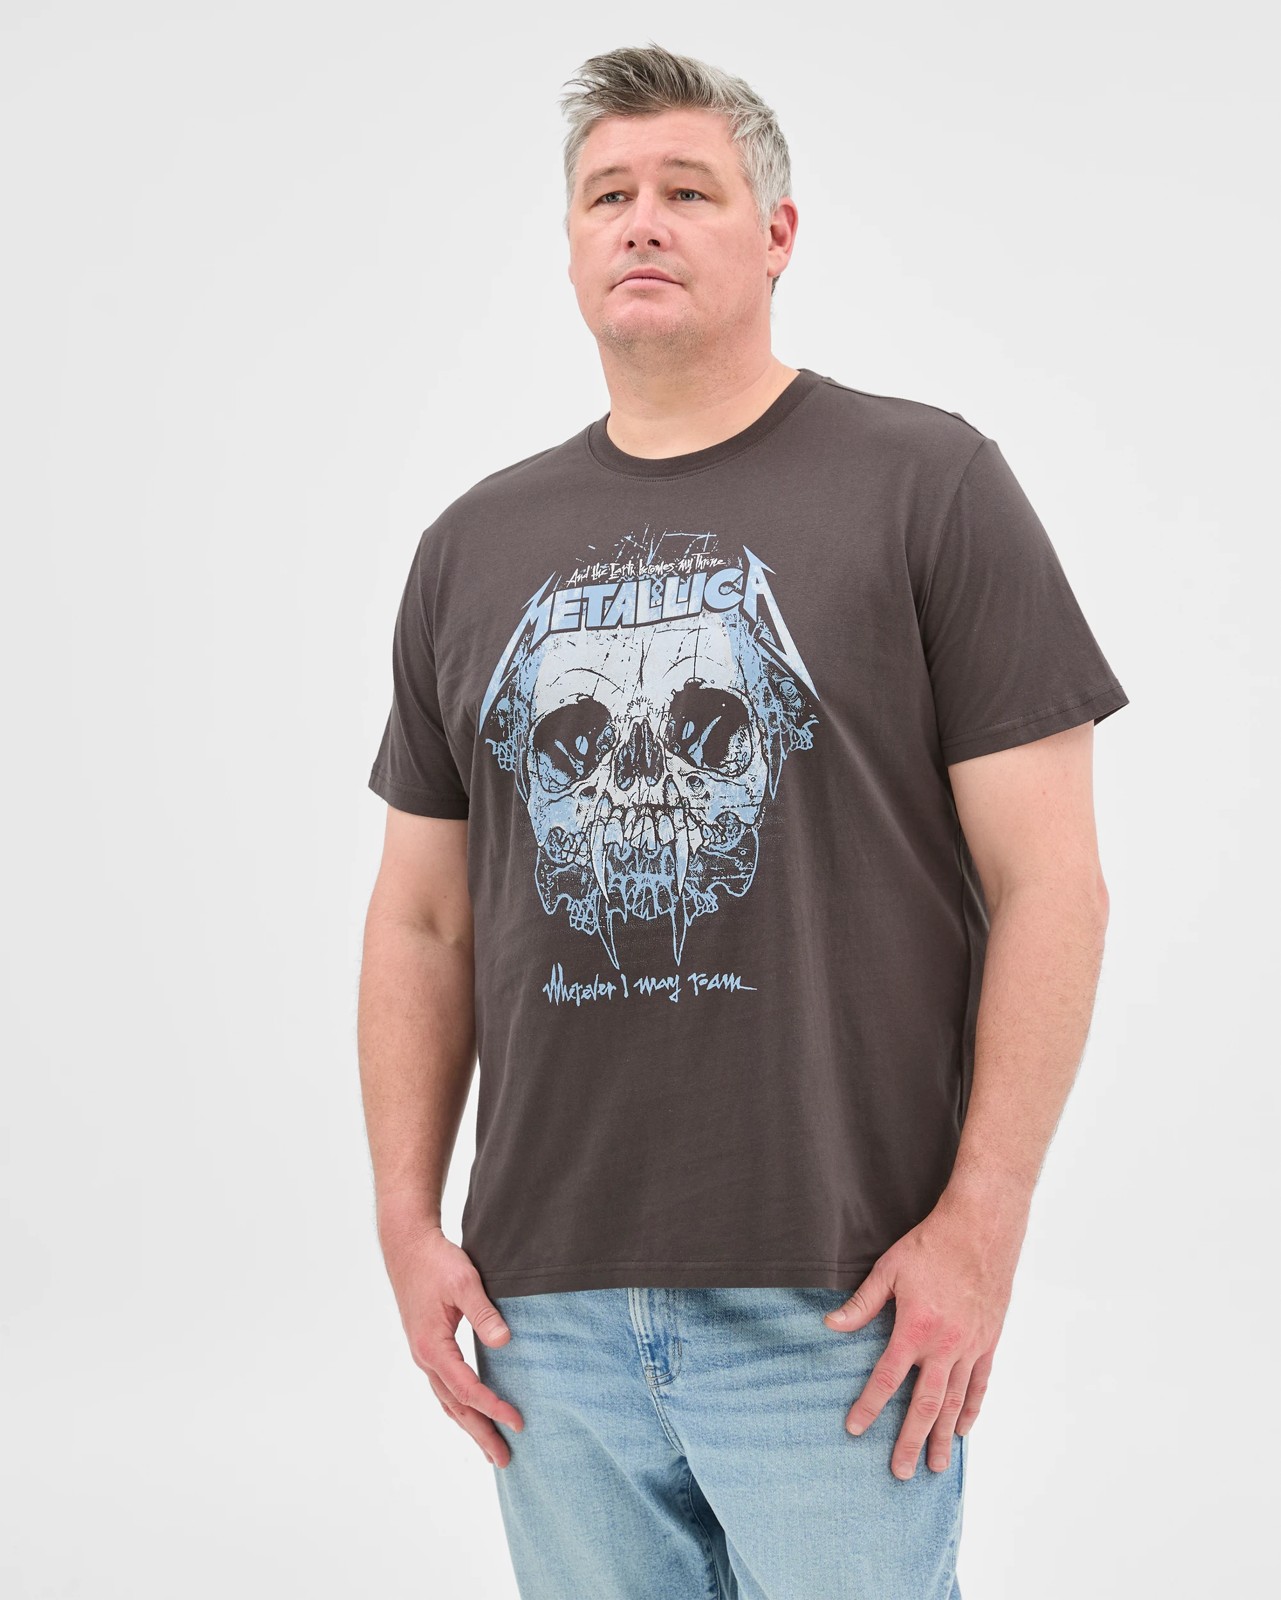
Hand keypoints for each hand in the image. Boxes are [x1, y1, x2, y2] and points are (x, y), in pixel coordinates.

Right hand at [379, 1215, 524, 1467]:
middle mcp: (426, 1358)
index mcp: (434, 1347)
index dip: (494, 1408)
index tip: (519, 1422)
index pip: (468, 1389)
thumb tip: (504, 1342)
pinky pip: (444, 1387)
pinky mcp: (428, 1348)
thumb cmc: (436, 1262)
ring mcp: (425, 1355)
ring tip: (491, 1449)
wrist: (407, 1247)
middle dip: (480, 1434)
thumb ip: (484, 1313)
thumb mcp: (464, 1282)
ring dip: (469, 1426)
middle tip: (505, 1460)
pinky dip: (459, 1406)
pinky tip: (471, 1413)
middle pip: (455, 1407)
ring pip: (448, 1401)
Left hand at [823, 1190, 1025, 1477]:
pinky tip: (963, 1430)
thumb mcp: (889, 1269)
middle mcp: (945, 1345)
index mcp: (915, 1328)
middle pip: (926, 1404)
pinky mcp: (988, 1341)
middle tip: (901, 1472)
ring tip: (936, 1466)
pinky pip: (980, 1383)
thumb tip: (831, 1326)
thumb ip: (862, 1304)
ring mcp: (970, 1346)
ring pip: (955, 1402)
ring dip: (944, 1436)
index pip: (887, 1377)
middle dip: (912, 1441)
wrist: (980, 1229)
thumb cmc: (932, 1245)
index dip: (870, 1405)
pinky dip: (971, 1409)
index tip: (856, 1429)